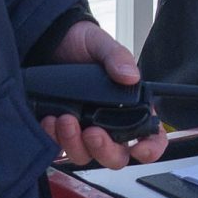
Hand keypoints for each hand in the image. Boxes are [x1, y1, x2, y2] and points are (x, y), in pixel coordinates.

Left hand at [41, 20, 168, 168]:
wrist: (48, 41)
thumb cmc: (80, 43)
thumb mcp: (101, 44)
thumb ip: (118, 58)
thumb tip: (130, 76)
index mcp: (130, 104)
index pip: (150, 135)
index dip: (150, 148)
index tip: (140, 150)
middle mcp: (109, 122)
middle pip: (116, 155)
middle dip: (105, 150)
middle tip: (92, 133)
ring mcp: (84, 129)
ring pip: (86, 155)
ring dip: (75, 144)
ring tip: (65, 119)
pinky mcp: (61, 131)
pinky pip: (60, 147)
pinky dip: (54, 139)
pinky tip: (50, 120)